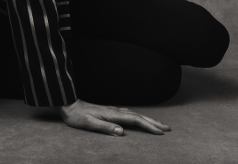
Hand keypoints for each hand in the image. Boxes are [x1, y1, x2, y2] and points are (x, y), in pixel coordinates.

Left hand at [56, 99, 170, 135]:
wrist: (69, 104)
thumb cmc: (77, 116)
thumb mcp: (89, 124)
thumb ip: (105, 128)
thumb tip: (121, 132)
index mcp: (113, 114)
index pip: (135, 121)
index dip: (148, 126)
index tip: (160, 132)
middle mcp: (115, 111)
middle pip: (139, 116)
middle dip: (154, 122)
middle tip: (168, 129)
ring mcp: (114, 110)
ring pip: (136, 115)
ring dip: (148, 119)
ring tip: (159, 124)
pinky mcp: (111, 111)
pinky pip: (130, 114)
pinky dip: (139, 117)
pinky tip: (140, 119)